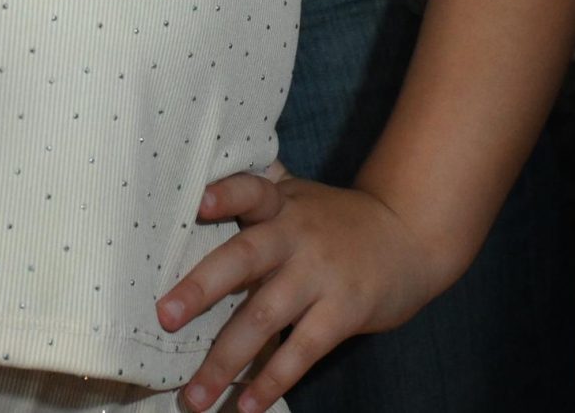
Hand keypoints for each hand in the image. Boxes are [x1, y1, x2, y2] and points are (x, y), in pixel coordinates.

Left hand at [157, 171, 448, 412]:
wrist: (409, 236)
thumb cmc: (335, 219)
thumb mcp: (298, 195)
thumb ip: (256, 188)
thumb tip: (196, 184)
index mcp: (280, 203)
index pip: (250, 190)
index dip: (225, 195)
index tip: (197, 203)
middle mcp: (297, 235)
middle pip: (245, 257)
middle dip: (202, 287)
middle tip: (164, 317)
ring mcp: (321, 275)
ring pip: (265, 316)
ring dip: (225, 359)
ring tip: (195, 396)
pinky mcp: (344, 311)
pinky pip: (302, 350)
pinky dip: (273, 379)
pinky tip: (247, 405)